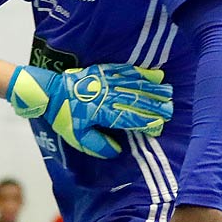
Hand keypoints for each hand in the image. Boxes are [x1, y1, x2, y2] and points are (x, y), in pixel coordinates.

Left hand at [5, 64, 172, 158]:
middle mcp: (110, 96)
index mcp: (105, 113)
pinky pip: (127, 71)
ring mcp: (108, 82)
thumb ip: (97, 145)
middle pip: (138, 101)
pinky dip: (141, 73)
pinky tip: (153, 74)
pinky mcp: (104, 72)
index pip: (132, 118)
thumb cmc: (63, 116)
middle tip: (171, 110)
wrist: (49, 92)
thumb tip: (116, 150)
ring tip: (168, 92)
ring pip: (136, 85)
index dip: (148, 122)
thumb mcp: (77, 137)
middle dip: (156, 106)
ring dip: (154, 89)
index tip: (159, 126)